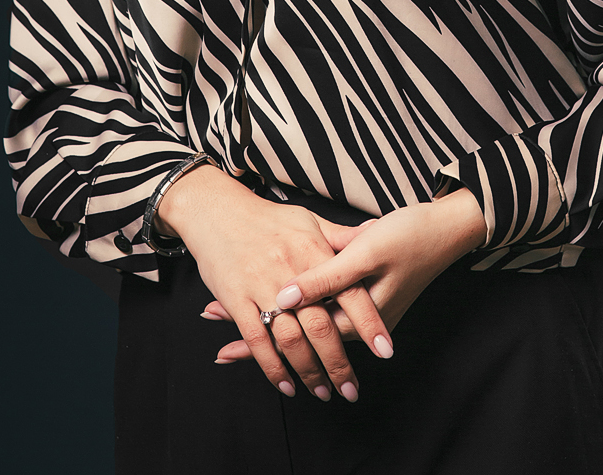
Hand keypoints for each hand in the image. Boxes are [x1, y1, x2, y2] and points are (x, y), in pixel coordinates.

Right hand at [156, 166, 393, 401]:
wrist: (217, 210)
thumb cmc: (267, 217)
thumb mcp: (308, 220)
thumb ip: (340, 236)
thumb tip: (375, 229)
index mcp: (312, 250)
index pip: (349, 290)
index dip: (368, 321)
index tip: (385, 349)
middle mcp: (290, 271)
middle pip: (320, 324)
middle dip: (338, 362)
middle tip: (351, 389)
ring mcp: (261, 286)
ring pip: (290, 338)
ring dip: (308, 371)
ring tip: (322, 392)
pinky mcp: (235, 299)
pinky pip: (257, 340)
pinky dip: (272, 367)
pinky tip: (286, 384)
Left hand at [209, 187, 486, 362]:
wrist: (448, 228)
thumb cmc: (410, 236)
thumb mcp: (365, 252)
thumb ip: (324, 278)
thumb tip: (283, 298)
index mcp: (354, 314)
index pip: (297, 337)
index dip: (260, 338)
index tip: (225, 343)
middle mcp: (357, 322)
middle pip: (299, 340)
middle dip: (260, 345)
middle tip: (221, 351)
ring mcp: (362, 313)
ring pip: (307, 329)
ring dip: (273, 331)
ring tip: (234, 336)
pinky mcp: (365, 299)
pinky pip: (323, 312)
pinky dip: (295, 313)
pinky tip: (276, 308)